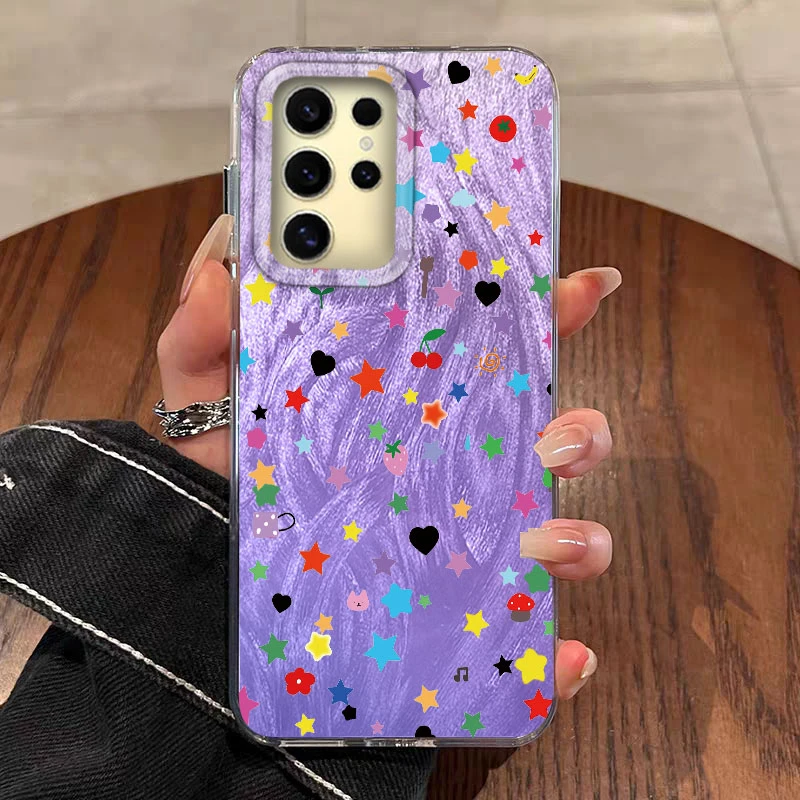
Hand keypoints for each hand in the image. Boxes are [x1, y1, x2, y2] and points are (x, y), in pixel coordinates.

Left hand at [157, 214, 620, 701]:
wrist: (206, 582)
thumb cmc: (222, 480)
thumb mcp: (210, 401)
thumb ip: (205, 334)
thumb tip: (226, 266)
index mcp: (416, 405)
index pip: (498, 352)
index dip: (549, 314)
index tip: (582, 289)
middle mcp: (456, 470)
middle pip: (556, 438)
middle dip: (584, 431)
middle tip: (558, 438)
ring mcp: (467, 544)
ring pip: (566, 535)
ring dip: (584, 540)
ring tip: (546, 546)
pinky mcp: (464, 616)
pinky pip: (532, 641)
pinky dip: (558, 654)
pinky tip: (560, 659)